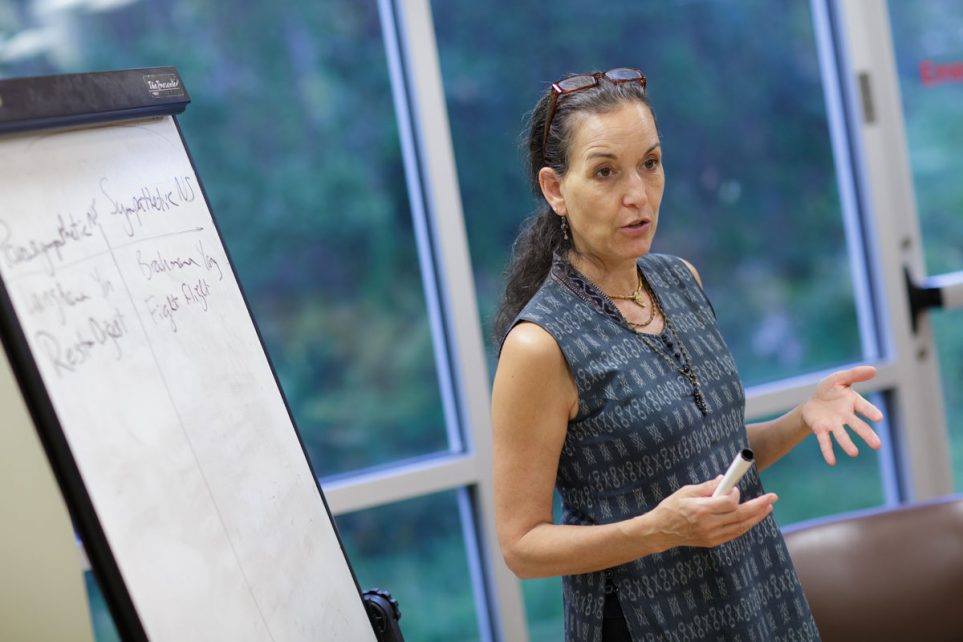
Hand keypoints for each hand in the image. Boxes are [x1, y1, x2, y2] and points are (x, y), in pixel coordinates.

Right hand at [651, 475, 776, 548]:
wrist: (660, 531)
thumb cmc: (671, 507)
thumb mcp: (686, 491)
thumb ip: (708, 487)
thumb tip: (725, 480)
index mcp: (701, 510)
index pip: (729, 503)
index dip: (735, 494)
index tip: (733, 487)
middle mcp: (709, 525)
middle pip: (740, 515)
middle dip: (759, 505)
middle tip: (772, 497)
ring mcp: (712, 535)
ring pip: (741, 526)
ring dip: (756, 516)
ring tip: (768, 507)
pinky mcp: (712, 542)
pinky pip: (734, 533)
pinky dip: (745, 525)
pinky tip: (753, 518)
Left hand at [799, 365, 884, 465]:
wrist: (813, 402)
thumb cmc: (829, 390)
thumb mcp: (839, 378)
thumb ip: (855, 374)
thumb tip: (874, 369)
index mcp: (852, 402)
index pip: (863, 407)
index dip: (870, 411)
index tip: (879, 417)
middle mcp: (845, 416)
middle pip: (857, 426)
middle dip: (866, 435)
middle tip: (878, 445)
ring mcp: (833, 424)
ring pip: (841, 435)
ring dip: (847, 444)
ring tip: (853, 453)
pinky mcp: (821, 429)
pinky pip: (825, 441)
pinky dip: (828, 451)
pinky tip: (831, 462)